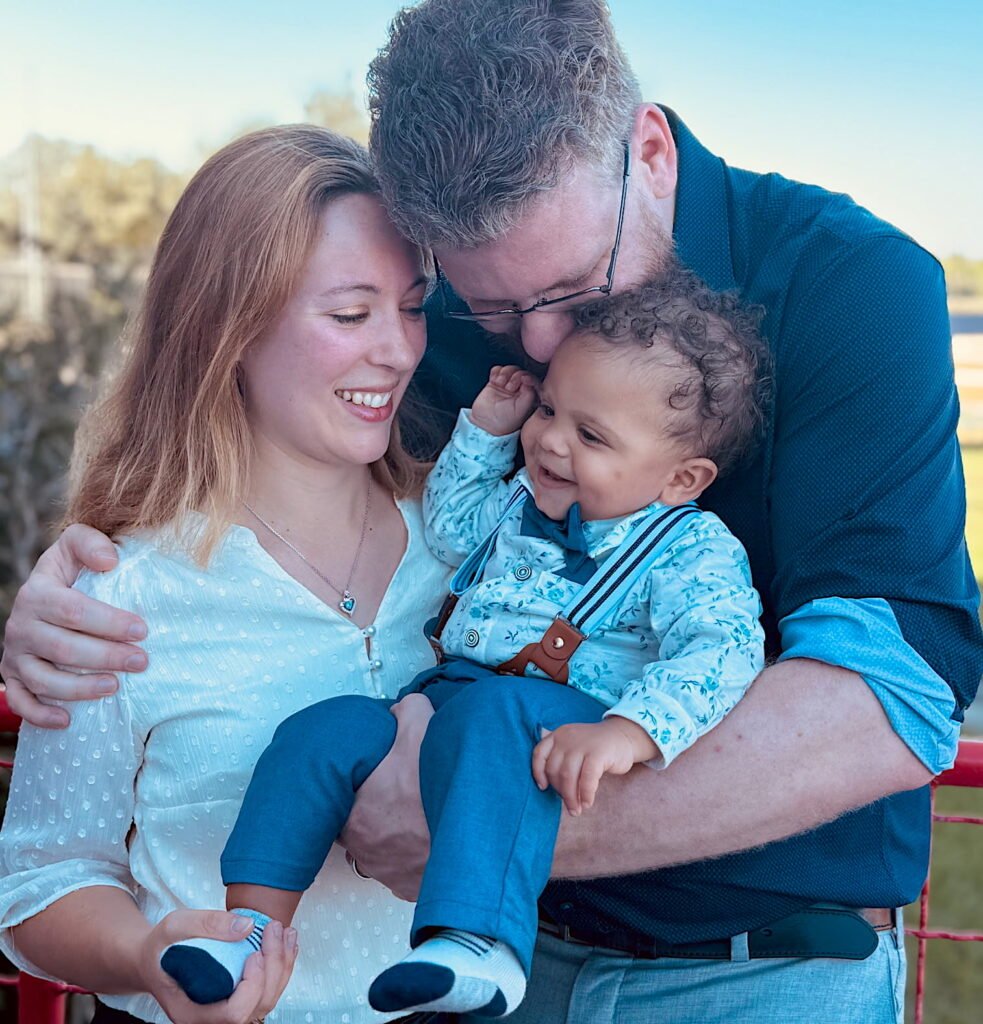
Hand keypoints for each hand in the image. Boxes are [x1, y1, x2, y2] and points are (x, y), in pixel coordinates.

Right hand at [0, 524, 148, 728]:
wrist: (44, 594)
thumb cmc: (72, 571)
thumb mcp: (76, 546)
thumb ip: (89, 542)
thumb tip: (109, 560)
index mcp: (38, 593)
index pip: (73, 610)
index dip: (108, 622)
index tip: (142, 630)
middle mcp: (21, 625)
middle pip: (63, 648)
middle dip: (106, 657)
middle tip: (142, 661)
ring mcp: (15, 654)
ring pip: (44, 679)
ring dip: (80, 688)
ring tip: (115, 687)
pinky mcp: (12, 677)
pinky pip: (20, 701)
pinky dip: (40, 714)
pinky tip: (68, 720)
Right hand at [138, 909, 296, 1023]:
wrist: (153, 958)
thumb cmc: (160, 947)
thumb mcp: (174, 926)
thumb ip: (207, 924)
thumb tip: (247, 926)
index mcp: (191, 1012)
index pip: (232, 1015)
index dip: (251, 986)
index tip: (253, 953)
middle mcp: (210, 1019)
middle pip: (256, 1007)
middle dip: (274, 966)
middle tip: (274, 928)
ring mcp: (225, 1010)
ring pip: (266, 1000)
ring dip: (283, 965)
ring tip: (286, 932)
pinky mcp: (237, 997)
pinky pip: (265, 990)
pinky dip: (280, 966)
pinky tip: (286, 942)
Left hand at [340, 692, 432, 900]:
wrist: (477, 834)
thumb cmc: (438, 785)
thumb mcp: (421, 728)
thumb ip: (407, 710)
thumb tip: (402, 709)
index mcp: (354, 816)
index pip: (339, 802)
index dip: (356, 785)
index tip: (371, 776)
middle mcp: (364, 851)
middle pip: (359, 827)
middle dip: (373, 812)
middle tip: (395, 794)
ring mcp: (387, 873)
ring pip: (380, 850)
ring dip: (392, 836)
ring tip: (414, 816)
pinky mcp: (411, 888)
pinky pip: (403, 871)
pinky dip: (412, 857)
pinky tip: (427, 839)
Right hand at [469, 365, 538, 436]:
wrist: (486, 424)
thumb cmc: (505, 421)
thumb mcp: (522, 409)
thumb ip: (529, 394)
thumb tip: (529, 381)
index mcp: (528, 395)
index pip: (532, 380)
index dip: (528, 377)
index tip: (524, 379)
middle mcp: (518, 389)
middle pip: (521, 372)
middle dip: (516, 376)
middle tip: (509, 387)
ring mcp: (506, 385)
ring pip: (510, 369)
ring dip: (505, 373)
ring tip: (501, 384)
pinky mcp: (494, 382)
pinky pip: (497, 370)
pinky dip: (496, 372)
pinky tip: (495, 381)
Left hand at [532, 718, 658, 815]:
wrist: (623, 736)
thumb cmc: (595, 748)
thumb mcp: (573, 746)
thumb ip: (560, 759)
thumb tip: (547, 787)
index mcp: (558, 735)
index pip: (539, 754)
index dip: (538, 772)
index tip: (543, 788)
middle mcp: (567, 737)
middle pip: (554, 769)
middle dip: (560, 791)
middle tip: (569, 805)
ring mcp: (583, 744)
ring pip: (568, 776)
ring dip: (570, 797)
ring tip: (576, 810)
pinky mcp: (598, 753)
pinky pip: (587, 778)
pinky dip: (585, 794)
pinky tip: (587, 803)